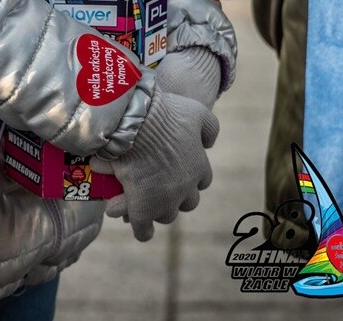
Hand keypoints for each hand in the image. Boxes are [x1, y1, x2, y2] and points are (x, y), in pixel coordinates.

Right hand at [90, 64, 218, 240]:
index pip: (201, 180)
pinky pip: (143, 230)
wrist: (135, 123)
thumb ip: (209, 128)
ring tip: (143, 198)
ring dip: (157, 209)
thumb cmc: (165, 114)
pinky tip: (132, 220)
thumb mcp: (196, 111)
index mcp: (199, 167)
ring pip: (166, 215)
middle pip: (188, 202)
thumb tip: (208, 145)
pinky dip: (140, 228)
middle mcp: (185, 189)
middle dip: (177, 194)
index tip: (177, 166)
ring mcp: (164, 201)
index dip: (189, 174)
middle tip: (160, 183)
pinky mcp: (142, 209)